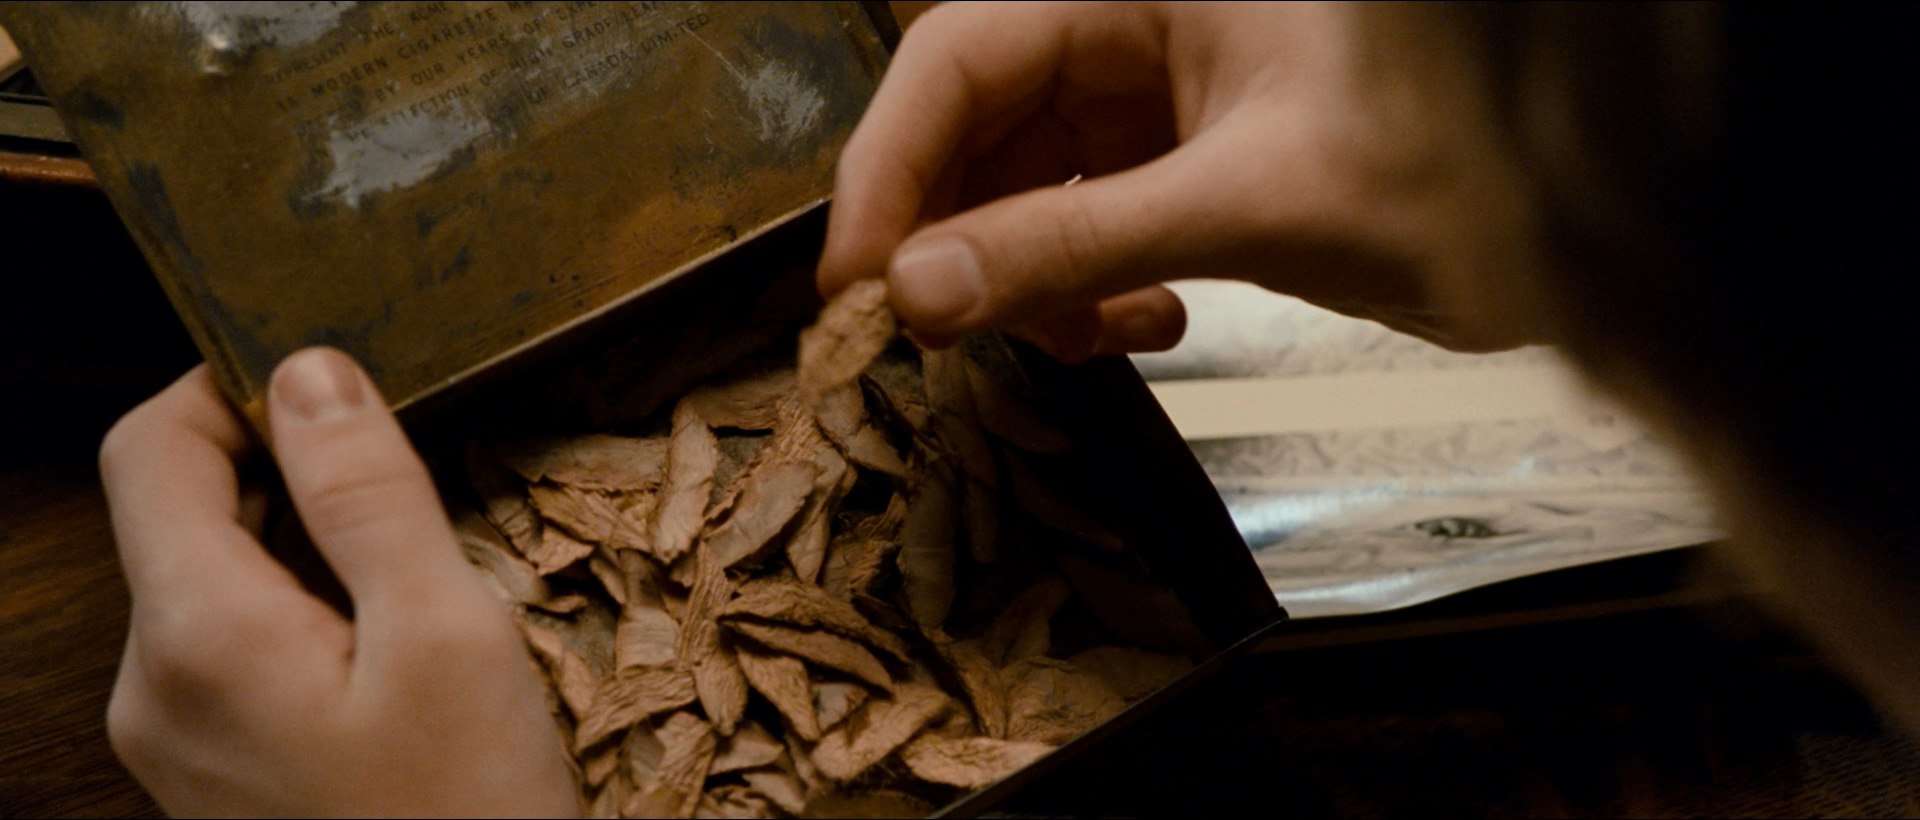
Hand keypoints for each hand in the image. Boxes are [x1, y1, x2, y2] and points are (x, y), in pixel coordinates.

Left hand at [99, 349, 578, 817]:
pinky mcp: (211, 773)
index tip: (331, 379)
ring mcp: (174, 740)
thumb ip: (368, 495)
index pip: (150, 447)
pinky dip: (298, 609)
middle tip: (402, 477)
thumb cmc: (470, 815)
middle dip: (279, 467)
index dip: (228, 385)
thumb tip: (309, 372)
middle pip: (176, 513)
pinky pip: (229, 649)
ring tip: (410, 575)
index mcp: (196, 635)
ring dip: (298, 542)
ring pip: (208, 580)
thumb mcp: (446, 636)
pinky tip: (386, 646)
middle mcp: (153, 686)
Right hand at [822, 1, 1550, 358]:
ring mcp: (1152, 100)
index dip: (888, 166)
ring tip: (1083, 336)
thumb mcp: (1245, 205)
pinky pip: (1079, 230)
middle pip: (974, 125)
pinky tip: (1146, 322)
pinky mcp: (1177, 165)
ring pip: (1018, 189)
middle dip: (955, 236)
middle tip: (936, 333)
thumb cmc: (1449, 165)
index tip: (855, 280)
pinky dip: (1084, 292)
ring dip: (1024, 280)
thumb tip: (925, 291)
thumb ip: (1076, 245)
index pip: (956, 54)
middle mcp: (1132, 28)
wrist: (1569, 227)